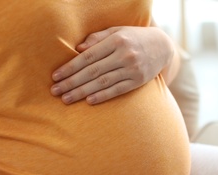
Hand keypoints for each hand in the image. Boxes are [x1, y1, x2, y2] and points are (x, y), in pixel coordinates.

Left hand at [51, 26, 174, 104]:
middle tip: (55, 91)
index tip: (55, 76)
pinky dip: (102, 96)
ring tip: (66, 99)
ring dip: (82, 92)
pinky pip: (117, 90)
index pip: (88, 56)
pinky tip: (89, 101)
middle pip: (92, 71)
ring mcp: (132, 69)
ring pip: (103, 83)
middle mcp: (124, 55)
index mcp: (116, 40)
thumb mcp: (117, 31)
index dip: (70, 67)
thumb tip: (77, 49)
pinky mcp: (138, 81)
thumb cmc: (134, 38)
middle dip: (72, 82)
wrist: (162, 46)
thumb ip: (97, 38)